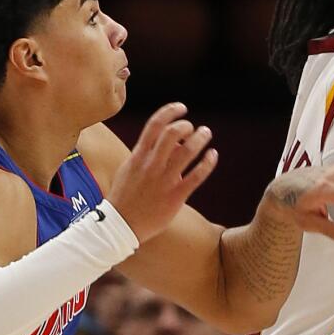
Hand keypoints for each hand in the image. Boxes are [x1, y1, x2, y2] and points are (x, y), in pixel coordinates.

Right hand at [106, 103, 217, 242]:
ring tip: (206, 133)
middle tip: (193, 127)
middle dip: (186, 125)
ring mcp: (164, 180)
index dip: (170, 111)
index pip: (154, 125)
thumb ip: (146, 154)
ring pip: (188, 152)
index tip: (182, 108)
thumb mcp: (130, 168)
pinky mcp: (176, 196)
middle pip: (172, 134)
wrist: (120, 226)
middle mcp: (151, 165)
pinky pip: (197, 176)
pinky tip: (213, 155)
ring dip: (201, 138)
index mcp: (138, 156)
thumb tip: (169, 143)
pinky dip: (208, 162)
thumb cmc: (125, 196)